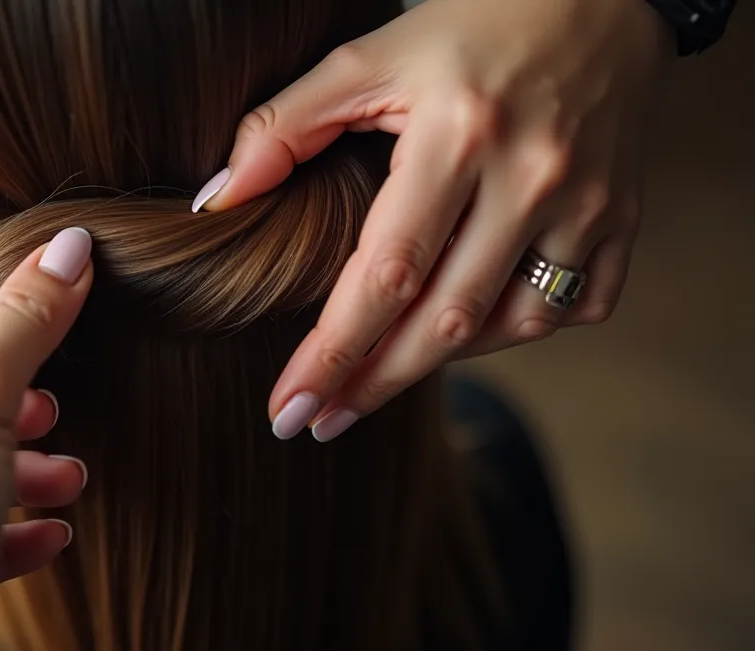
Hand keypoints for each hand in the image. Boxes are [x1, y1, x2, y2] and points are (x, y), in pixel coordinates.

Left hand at [195, 0, 671, 440]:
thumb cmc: (469, 24)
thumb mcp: (369, 57)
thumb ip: (283, 126)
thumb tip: (215, 200)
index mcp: (458, 135)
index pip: (384, 272)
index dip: (333, 352)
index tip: (289, 407)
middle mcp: (531, 177)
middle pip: (446, 320)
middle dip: (374, 383)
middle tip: (319, 421)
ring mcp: (588, 203)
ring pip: (513, 325)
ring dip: (442, 361)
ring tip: (382, 372)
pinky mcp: (625, 217)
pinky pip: (577, 307)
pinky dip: (519, 329)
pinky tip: (469, 330)